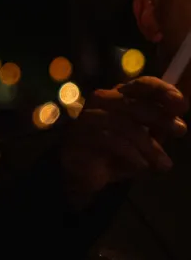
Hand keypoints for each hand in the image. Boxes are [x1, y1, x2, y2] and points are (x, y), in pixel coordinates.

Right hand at [60, 77, 187, 206]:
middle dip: (160, 116)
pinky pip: (108, 139)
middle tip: (181, 130)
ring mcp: (88, 117)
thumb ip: (159, 126)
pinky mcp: (79, 135)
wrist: (86, 174)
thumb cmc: (119, 153)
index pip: (141, 85)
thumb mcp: (146, 138)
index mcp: (119, 96)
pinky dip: (130, 153)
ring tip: (164, 163)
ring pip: (122, 123)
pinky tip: (141, 165)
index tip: (182, 104)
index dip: (162, 91)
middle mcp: (101, 101)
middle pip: (132, 102)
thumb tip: (178, 118)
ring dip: (149, 144)